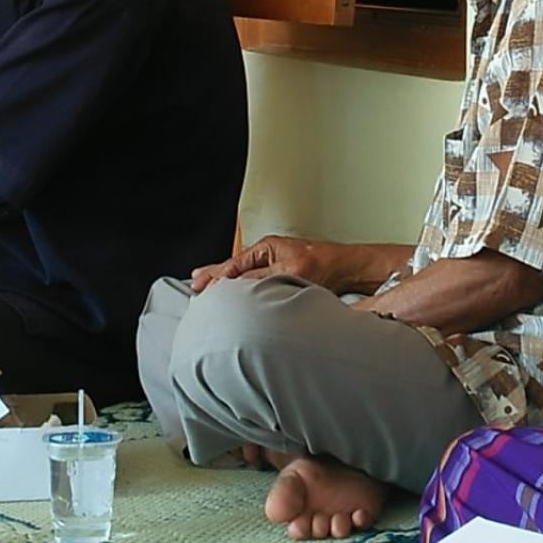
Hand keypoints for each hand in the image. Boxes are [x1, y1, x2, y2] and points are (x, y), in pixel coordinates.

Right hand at [190, 235, 349, 293]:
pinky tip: (235, 295)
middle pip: (234, 267)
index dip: (216, 276)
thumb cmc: (325, 265)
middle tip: (194, 285)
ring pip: (243, 275)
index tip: (199, 286)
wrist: (348, 269)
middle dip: (214, 275)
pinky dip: (241, 287)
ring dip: (226, 282)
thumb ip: (260, 279)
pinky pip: (254, 282)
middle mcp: (268, 255)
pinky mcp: (282, 277)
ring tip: (204, 286)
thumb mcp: (288, 272)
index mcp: (267, 247)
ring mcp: (274, 265)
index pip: (234, 265)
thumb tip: (237, 286)